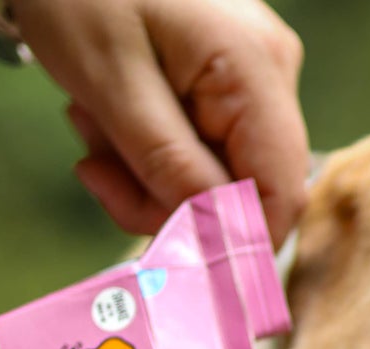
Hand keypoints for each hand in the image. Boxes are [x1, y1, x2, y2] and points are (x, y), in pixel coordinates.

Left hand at [12, 0, 308, 243]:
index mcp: (256, 70)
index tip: (169, 258)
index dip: (233, 244)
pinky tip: (108, 118)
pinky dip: (151, 152)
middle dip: (168, 202)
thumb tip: (216, 244)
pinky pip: (202, 149)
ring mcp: (252, 78)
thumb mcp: (111, 83)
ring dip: (148, 176)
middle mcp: (271, 75)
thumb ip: (169, 167)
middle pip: (245, 192)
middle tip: (95, 173)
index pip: (278, 196)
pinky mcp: (225, 81)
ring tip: (91, 130)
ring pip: (218, 177)